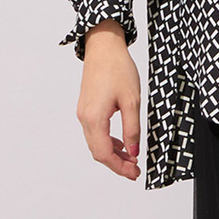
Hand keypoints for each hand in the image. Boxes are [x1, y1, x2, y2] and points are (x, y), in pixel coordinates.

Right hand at [77, 21, 141, 180]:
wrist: (104, 46)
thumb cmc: (118, 67)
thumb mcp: (132, 99)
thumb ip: (132, 129)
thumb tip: (133, 152)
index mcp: (94, 118)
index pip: (105, 154)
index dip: (119, 167)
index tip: (134, 173)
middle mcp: (84, 118)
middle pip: (98, 152)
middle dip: (116, 164)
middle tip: (134, 170)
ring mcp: (83, 113)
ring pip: (96, 143)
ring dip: (112, 153)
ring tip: (130, 158)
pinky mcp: (86, 107)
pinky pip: (95, 132)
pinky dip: (107, 141)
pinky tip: (121, 142)